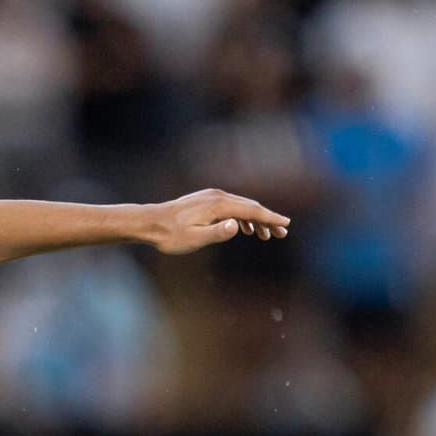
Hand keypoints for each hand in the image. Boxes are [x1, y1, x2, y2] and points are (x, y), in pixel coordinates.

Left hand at [145, 190, 289, 254]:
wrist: (149, 223)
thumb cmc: (170, 235)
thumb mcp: (194, 238)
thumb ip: (217, 232)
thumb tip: (238, 225)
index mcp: (218, 205)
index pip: (252, 210)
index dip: (270, 218)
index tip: (286, 224)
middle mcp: (217, 196)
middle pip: (250, 206)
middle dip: (267, 219)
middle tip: (282, 233)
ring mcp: (211, 196)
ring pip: (241, 206)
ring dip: (256, 219)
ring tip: (266, 235)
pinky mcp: (206, 201)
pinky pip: (231, 207)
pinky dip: (242, 216)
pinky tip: (245, 228)